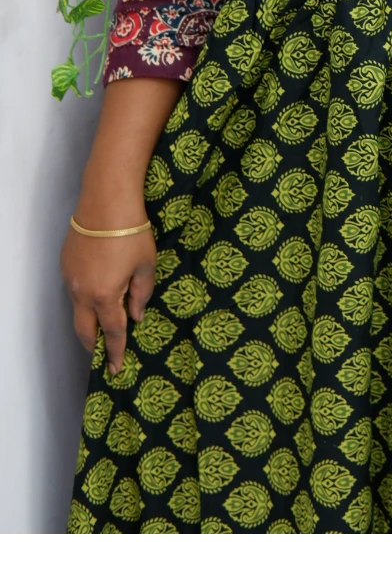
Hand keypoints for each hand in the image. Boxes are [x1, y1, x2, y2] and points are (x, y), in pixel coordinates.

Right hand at [61, 225, 156, 376]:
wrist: (105, 202)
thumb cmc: (131, 233)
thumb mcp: (146, 265)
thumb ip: (141, 294)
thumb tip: (136, 315)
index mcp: (106, 296)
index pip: (112, 332)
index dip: (115, 352)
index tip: (115, 368)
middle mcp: (83, 292)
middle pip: (85, 330)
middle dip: (94, 345)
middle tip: (104, 355)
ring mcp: (71, 278)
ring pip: (77, 310)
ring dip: (89, 321)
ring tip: (102, 326)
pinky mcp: (66, 265)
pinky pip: (74, 291)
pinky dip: (84, 300)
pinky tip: (96, 294)